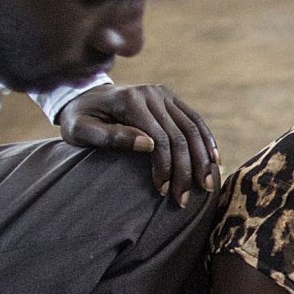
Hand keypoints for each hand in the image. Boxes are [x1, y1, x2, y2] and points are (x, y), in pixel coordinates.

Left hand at [57, 83, 219, 204]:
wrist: (83, 95)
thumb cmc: (79, 119)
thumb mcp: (81, 130)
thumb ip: (111, 136)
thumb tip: (147, 145)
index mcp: (131, 100)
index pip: (160, 137)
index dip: (166, 167)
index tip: (164, 192)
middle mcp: (152, 93)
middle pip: (180, 134)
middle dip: (187, 169)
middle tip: (185, 199)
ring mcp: (164, 94)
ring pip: (193, 128)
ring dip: (203, 158)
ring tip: (207, 186)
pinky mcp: (171, 98)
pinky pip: (195, 120)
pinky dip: (207, 141)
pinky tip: (214, 161)